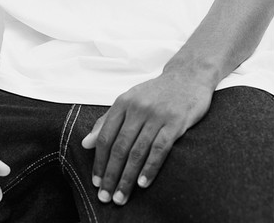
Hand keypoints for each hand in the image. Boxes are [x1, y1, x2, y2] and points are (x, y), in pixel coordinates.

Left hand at [81, 71, 212, 205]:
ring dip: (127, 177)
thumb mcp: (129, 100)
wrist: (187, 76)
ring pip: (137, 151)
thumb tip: (85, 143)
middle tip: (106, 197)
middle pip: (119, 147)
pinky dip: (150, 168)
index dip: (99, 161)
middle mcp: (137, 108)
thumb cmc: (156, 92)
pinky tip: (142, 183)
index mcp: (123, 102)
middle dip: (111, 175)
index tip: (96, 181)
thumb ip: (107, 121)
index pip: (105, 136)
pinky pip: (160, 149)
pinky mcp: (175, 122)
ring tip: (121, 196)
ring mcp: (157, 115)